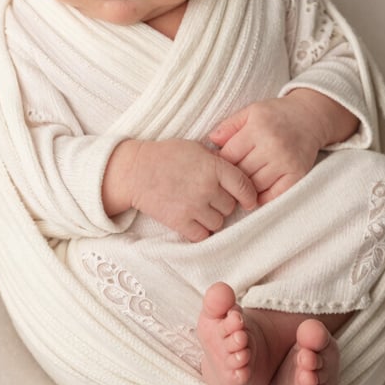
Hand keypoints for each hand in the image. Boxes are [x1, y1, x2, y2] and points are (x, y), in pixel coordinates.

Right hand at [103, 138, 256, 241]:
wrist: (135, 171)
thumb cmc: (165, 156)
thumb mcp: (194, 148)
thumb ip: (216, 160)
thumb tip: (236, 172)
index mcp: (213, 166)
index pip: (244, 186)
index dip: (249, 195)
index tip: (248, 201)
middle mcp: (206, 187)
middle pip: (230, 207)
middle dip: (223, 204)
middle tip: (209, 198)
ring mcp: (193, 206)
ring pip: (218, 223)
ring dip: (212, 218)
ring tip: (198, 208)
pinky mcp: (180, 222)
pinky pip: (202, 235)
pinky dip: (199, 231)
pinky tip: (192, 221)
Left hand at [209, 93, 338, 204]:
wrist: (310, 117)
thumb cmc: (276, 115)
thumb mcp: (251, 112)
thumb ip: (229, 125)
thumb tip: (211, 141)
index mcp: (258, 128)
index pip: (229, 155)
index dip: (220, 162)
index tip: (218, 165)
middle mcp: (273, 146)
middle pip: (241, 172)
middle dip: (231, 176)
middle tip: (227, 177)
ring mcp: (286, 162)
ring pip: (255, 186)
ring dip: (245, 188)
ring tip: (240, 184)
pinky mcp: (298, 175)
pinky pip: (274, 195)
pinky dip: (262, 198)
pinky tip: (256, 192)